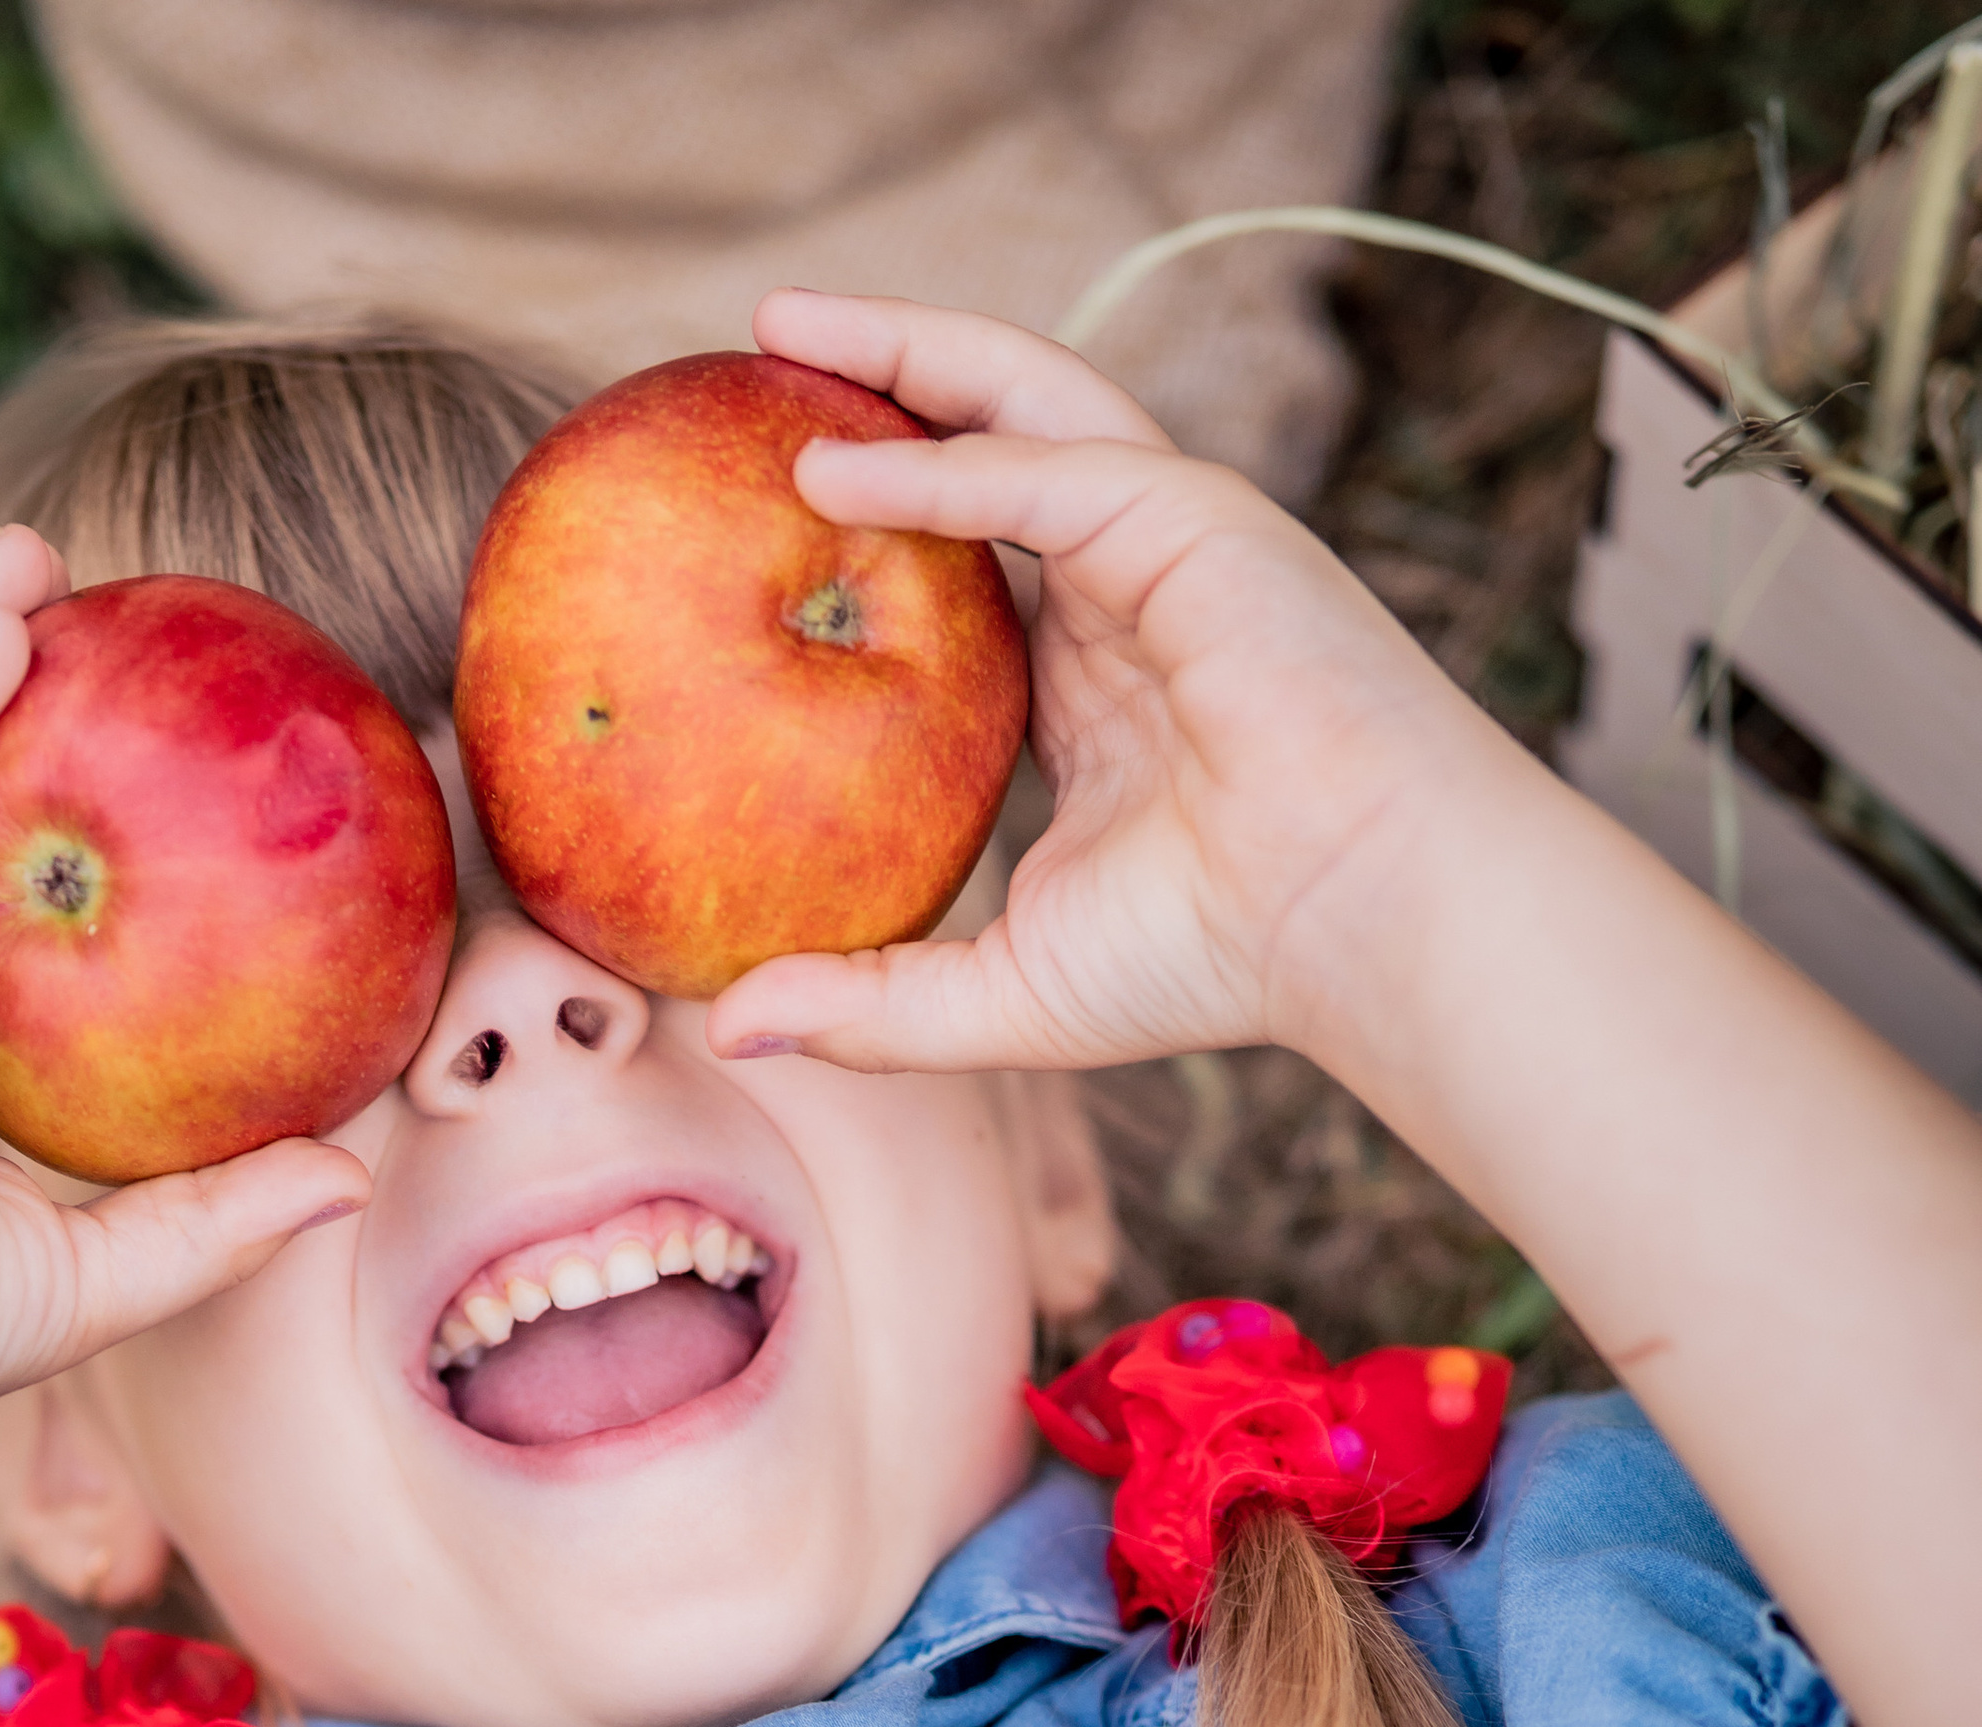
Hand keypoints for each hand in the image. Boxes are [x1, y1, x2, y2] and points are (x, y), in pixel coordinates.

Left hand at [706, 294, 1521, 1079]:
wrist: (1366, 925)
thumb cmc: (1216, 957)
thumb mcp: (1006, 993)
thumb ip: (874, 1003)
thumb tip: (729, 1030)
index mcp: (1087, 673)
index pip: (961, 561)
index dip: (866, 519)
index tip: (745, 509)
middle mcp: (1121, 587)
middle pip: (981, 441)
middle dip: (874, 377)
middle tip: (746, 352)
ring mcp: (1163, 542)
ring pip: (1018, 405)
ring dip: (900, 353)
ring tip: (778, 327)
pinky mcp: (1196, 526)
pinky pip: (1043, 473)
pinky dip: (939, 465)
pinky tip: (832, 469)